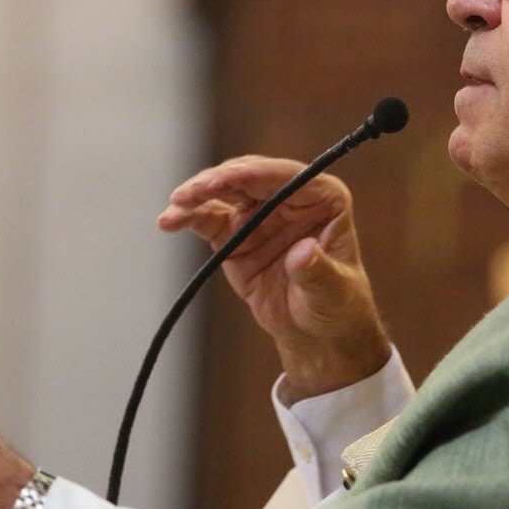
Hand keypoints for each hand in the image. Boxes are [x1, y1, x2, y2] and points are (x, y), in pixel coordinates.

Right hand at [157, 156, 390, 400]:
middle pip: (249, 178)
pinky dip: (188, 217)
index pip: (286, 176)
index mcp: (323, 198)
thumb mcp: (334, 292)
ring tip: (175, 208)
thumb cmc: (338, 306)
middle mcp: (290, 198)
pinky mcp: (236, 235)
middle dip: (217, 182)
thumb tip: (303, 253)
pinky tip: (169, 221)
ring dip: (196, 196)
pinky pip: (209, 218)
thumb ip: (317, 272)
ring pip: (224, 192)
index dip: (254, 175)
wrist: (317, 333)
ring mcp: (260, 214)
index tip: (225, 179)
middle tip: (190, 194)